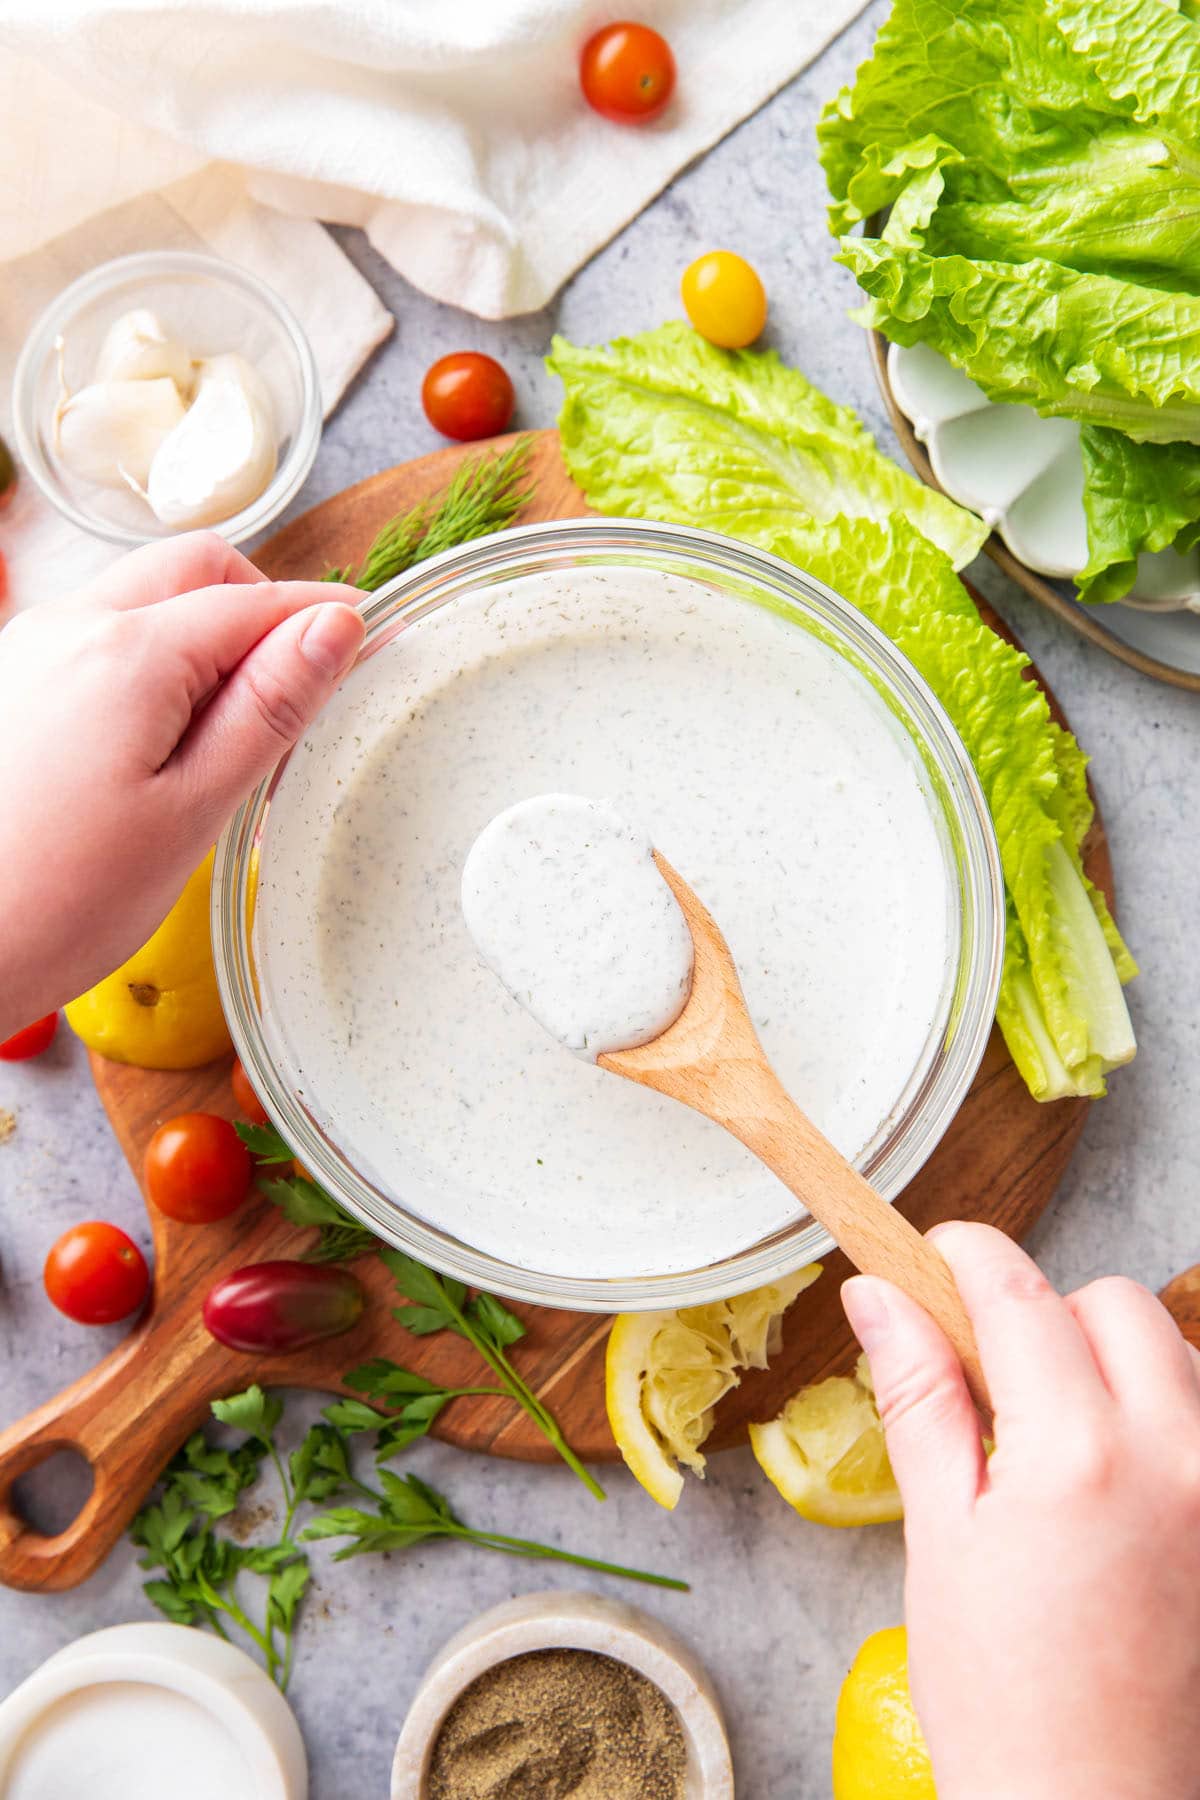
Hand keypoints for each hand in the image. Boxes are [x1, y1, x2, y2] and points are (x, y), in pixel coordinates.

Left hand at [0, 533, 364, 1034]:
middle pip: (194, 570)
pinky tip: (163, 741)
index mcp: (127, 653)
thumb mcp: (193, 810)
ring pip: (142, 600)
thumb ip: (268, 709)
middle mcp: (67, 627)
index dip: (326, 615)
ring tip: (233, 729)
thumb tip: (333, 629)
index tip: (379, 633)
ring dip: (202, 633)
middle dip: (261, 606)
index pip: (256, 601)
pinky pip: (97, 639)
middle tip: (306, 682)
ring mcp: (26, 651)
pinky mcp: (8, 685)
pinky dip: (150, 662)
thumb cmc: (59, 901)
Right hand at [843, 1223, 1199, 1799]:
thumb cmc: (1005, 1703)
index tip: (933, 1258)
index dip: (965, 1256)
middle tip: (993, 1380)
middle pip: (1113, 1304)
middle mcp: (1175, 1457)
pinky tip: (1119, 1485)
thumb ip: (918, 1398)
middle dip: (1046, 1314)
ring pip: (1178, 1354)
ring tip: (1059, 1444)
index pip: (1018, 1293)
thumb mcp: (940, 1538)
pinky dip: (1165, 1420)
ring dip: (1114, 1364)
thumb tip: (877, 1296)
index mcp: (1076, 1455)